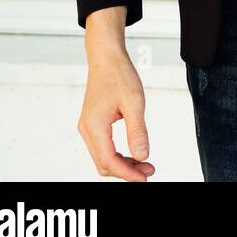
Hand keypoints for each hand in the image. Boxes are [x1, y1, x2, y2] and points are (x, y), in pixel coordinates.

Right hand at [78, 36, 153, 181]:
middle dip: (125, 172)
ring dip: (122, 164)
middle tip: (149, 172)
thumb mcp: (135, 102)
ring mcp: (88, 128)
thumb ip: (137, 131)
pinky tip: (133, 154)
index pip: (108, 160)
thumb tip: (142, 156)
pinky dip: (117, 155)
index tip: (144, 178)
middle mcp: (87, 130)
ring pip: (102, 157)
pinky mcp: (92, 125)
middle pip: (103, 163)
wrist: (106, 58)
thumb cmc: (120, 75)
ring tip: (145, 165)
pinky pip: (103, 147)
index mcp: (94, 126)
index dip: (127, 173)